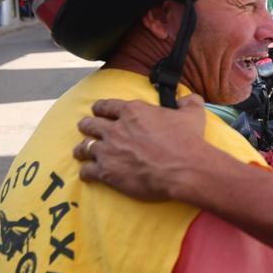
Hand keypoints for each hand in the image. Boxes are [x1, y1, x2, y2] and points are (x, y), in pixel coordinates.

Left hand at [74, 94, 207, 200]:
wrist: (184, 169)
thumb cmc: (188, 141)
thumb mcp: (192, 114)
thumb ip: (188, 102)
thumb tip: (188, 98)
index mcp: (132, 112)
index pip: (107, 106)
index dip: (100, 108)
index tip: (97, 110)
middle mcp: (116, 129)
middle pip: (91, 124)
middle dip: (86, 126)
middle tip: (85, 127)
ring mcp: (109, 151)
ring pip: (85, 147)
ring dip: (81, 149)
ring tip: (79, 151)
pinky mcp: (107, 172)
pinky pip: (87, 171)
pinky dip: (85, 172)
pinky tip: (86, 174)